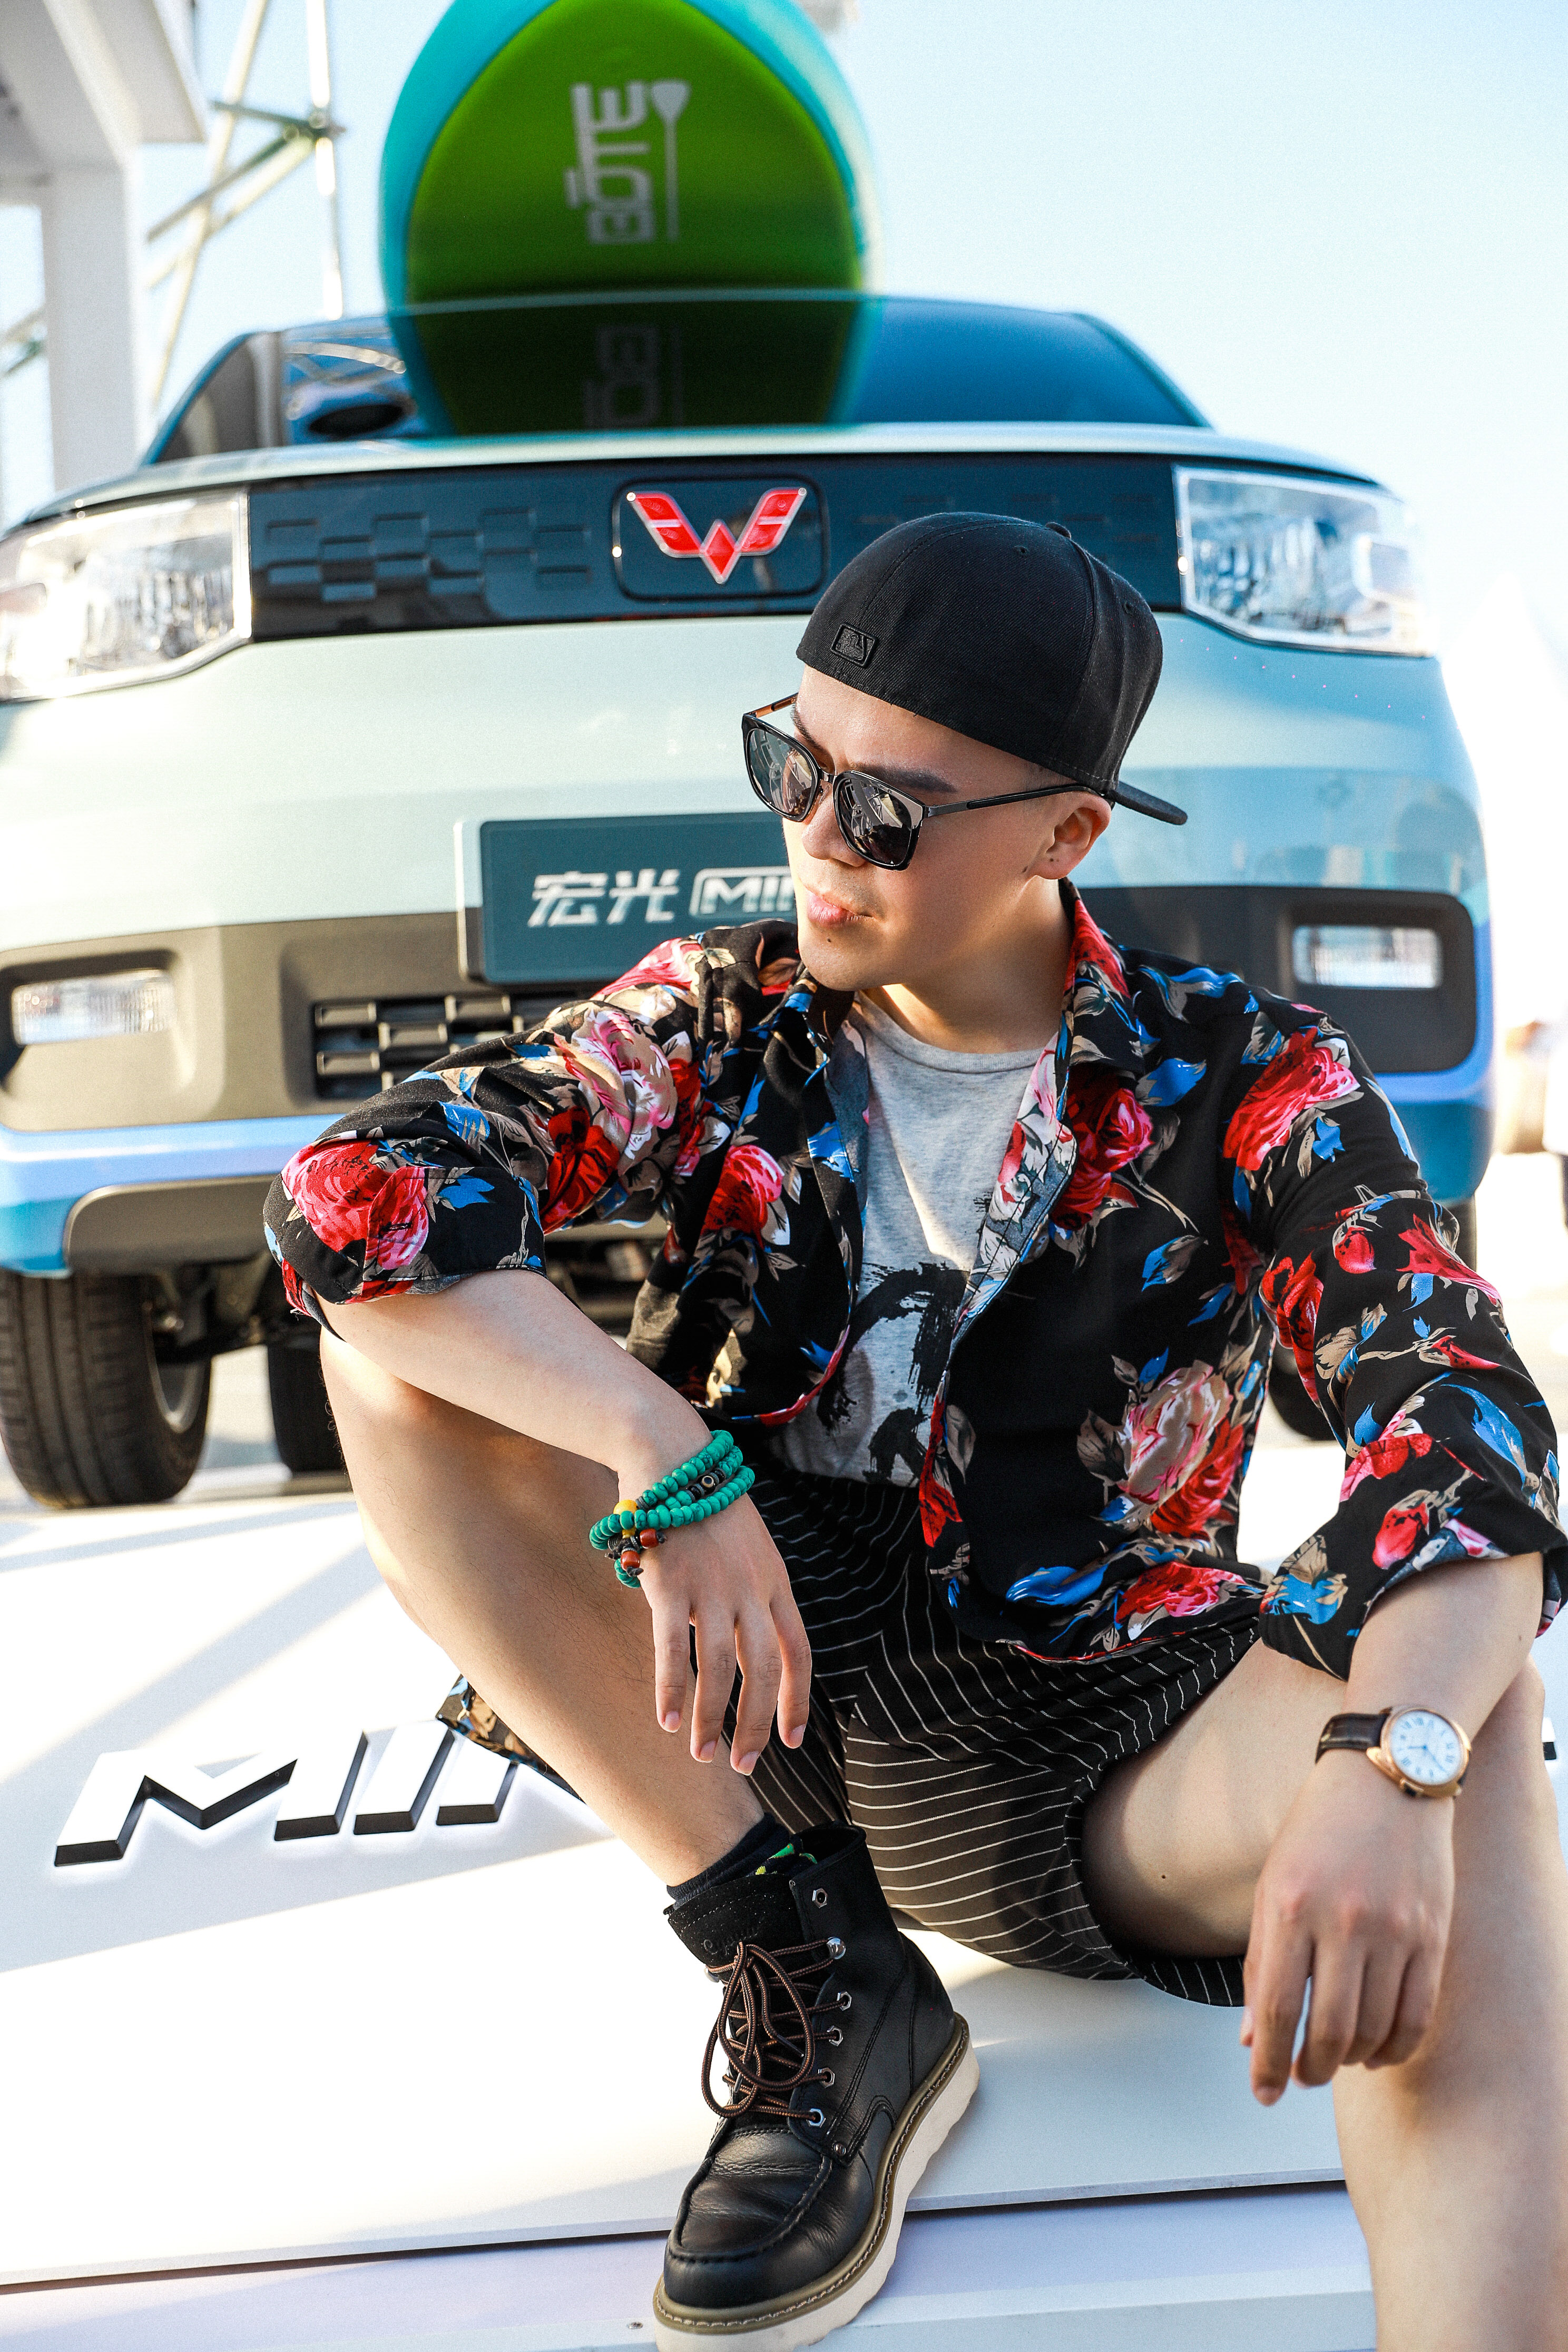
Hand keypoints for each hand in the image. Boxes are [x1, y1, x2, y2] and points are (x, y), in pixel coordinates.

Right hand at [620, 1457, 811, 1772]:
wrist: (671, 1457)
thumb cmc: (705, 1506)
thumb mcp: (748, 1547)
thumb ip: (751, 1594)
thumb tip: (740, 1644)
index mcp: (774, 1581)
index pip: (798, 1652)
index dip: (797, 1700)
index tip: (792, 1740)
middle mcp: (751, 1588)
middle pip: (764, 1669)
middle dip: (755, 1724)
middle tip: (744, 1764)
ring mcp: (712, 1587)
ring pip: (721, 1669)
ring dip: (712, 1718)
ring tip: (703, 1755)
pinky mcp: (671, 1585)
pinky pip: (673, 1650)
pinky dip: (672, 1690)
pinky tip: (668, 1722)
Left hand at [1241, 1751, 1453, 2102]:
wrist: (1387, 1777)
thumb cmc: (1319, 1830)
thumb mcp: (1272, 1884)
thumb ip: (1262, 1962)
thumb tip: (1252, 2038)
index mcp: (1289, 1905)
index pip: (1276, 2009)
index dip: (1268, 2063)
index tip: (1263, 2091)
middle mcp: (1341, 1920)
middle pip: (1327, 2031)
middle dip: (1310, 2070)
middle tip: (1301, 2078)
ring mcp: (1393, 1930)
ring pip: (1373, 2031)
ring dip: (1350, 2060)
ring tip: (1334, 2059)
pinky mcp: (1432, 1935)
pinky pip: (1417, 2016)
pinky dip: (1395, 2048)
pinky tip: (1377, 2053)